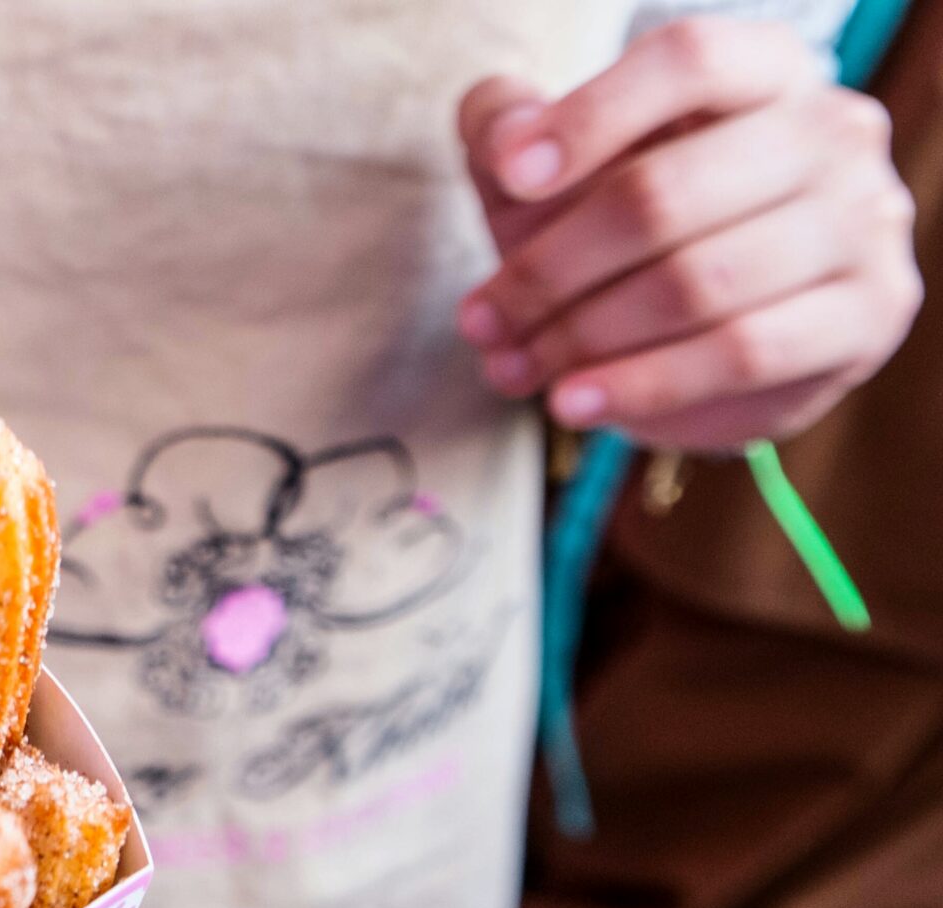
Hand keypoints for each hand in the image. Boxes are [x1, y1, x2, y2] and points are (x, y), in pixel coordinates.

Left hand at [458, 19, 920, 450]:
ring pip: (696, 284)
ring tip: (515, 369)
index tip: (512, 176)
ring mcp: (862, 221)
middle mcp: (829, 131)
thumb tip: (504, 134)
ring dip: (582, 338)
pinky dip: (641, 384)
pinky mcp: (868, 311)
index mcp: (763, 71)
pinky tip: (574, 403)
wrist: (714, 341)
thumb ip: (511, 131)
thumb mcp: (556, 176)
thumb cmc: (629, 233)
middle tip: (481, 320)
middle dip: (549, 270)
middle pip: (663, 194)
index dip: (592, 117)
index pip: (687, 61)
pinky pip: (742, 351)